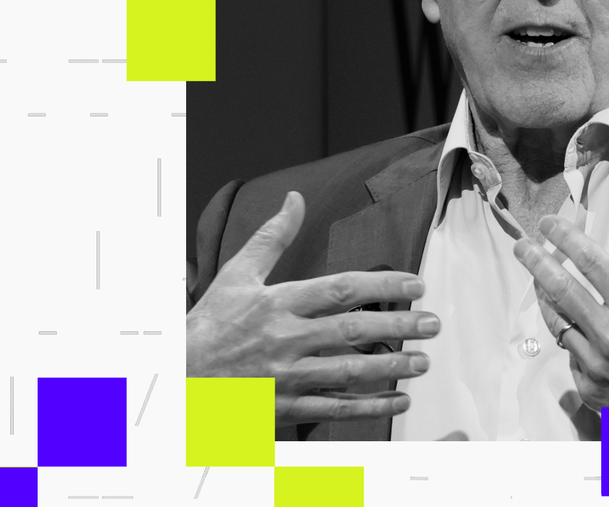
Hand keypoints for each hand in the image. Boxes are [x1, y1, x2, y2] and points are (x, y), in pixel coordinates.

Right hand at [187, 191, 440, 427]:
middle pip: (353, 331)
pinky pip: (335, 408)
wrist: (175, 380)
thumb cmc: (209, 326)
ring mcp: (286, 376)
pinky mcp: (285, 408)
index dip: (383, 287)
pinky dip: (370, 406)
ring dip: (391, 368)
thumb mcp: (237, 275)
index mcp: (278, 303)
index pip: (340, 290)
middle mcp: (285, 339)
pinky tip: (398, 400)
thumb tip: (295, 199)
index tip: (416, 286)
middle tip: (432, 324)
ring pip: (348, 372)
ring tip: (422, 362)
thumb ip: (273, 237)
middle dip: (399, 327)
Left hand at [512, 201, 608, 439]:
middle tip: (524, 246)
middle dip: (536, 262)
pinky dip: (570, 338)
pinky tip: (573, 328)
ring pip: (558, 324)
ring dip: (547, 299)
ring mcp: (598, 367)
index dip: (565, 237)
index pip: (589, 261)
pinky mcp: (592, 391)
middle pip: (559, 288)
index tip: (551, 223)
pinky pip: (570, 357)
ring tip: (539, 281)